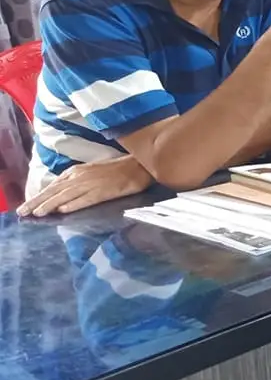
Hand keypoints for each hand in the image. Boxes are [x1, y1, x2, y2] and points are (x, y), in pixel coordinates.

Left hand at [18, 155, 152, 216]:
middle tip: (23, 212)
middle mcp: (80, 177)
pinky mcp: (104, 192)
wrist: (138, 166)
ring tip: (37, 213)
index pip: (52, 186)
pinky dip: (74, 204)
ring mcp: (91, 184)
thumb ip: (76, 181)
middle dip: (37, 202)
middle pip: (55, 191)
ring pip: (66, 196)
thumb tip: (60, 196)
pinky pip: (86, 199)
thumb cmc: (116, 170)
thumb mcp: (91, 172)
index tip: (25, 206)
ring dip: (50, 204)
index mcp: (76, 172)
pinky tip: (63, 210)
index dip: (38, 197)